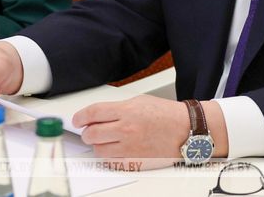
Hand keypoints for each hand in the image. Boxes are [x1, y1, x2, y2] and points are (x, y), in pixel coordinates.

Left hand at [72, 96, 191, 168]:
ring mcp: (130, 148)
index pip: (93, 113)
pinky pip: (112, 163)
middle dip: (87, 132)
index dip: (80, 117)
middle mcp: (126, 130)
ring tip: (104, 140)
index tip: (77, 120)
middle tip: (89, 131)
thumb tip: (99, 115)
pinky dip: (109, 157)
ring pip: (99, 151)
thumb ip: (118, 108)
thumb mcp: (139, 101)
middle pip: (91, 133)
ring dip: (97, 145)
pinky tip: (115, 150)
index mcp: (126, 111)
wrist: (186, 130)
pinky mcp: (135, 162)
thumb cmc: (166, 115)